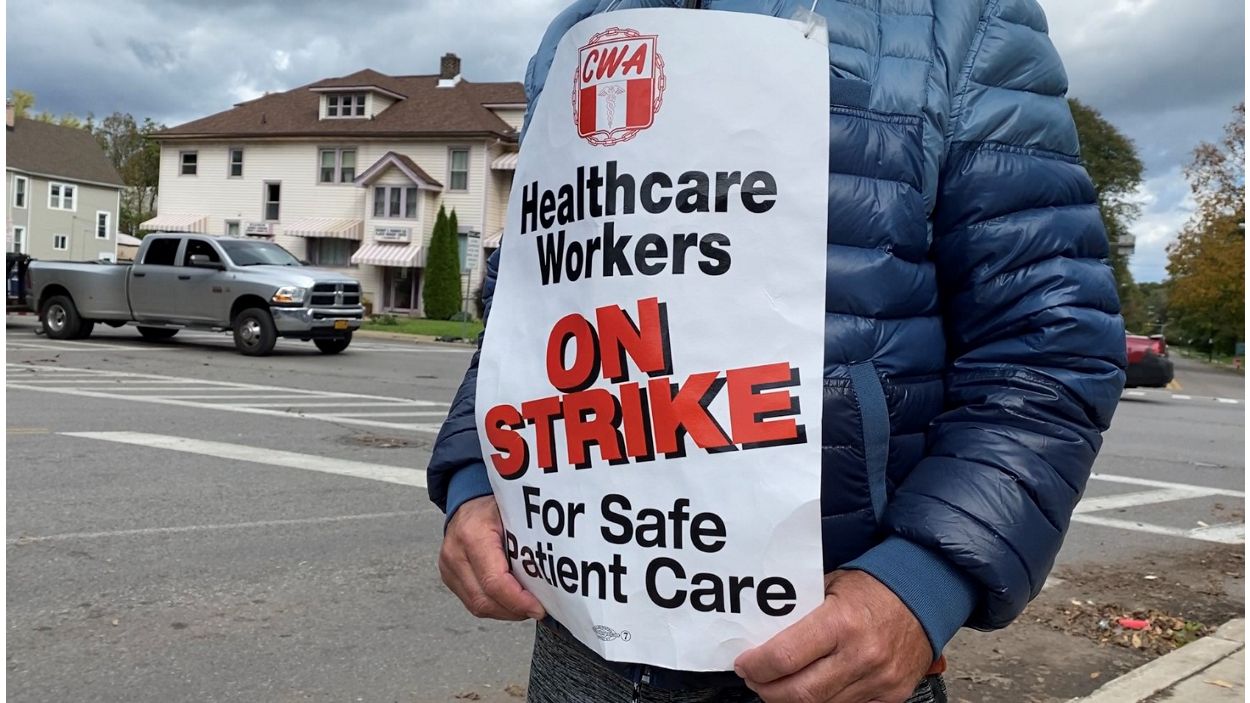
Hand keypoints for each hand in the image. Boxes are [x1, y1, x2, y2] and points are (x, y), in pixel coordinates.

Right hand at [439, 495, 545, 621]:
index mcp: (473, 535)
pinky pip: (472, 602)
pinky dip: (495, 606)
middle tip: (538, 609)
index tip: (539, 608)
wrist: (469, 503)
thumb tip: (551, 576)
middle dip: (514, 610)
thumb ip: (528, 544)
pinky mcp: (449, 577)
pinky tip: (511, 602)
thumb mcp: (516, 517)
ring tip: (527, 606)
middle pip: (484, 599)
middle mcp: (455, 553)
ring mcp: (448, 568)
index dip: (518, 601)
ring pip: (478, 606)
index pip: (494, 581)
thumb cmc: (496, 508)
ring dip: (505, 611)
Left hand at [734, 570, 931, 702]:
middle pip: (798, 693)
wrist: (924, 595)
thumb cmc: (875, 588)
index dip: (756, 666)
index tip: (745, 664)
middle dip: (767, 690)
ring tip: (779, 685)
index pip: (784, 657)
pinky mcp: (890, 696)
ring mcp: (878, 680)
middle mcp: (860, 655)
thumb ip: (800, 611)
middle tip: (756, 679)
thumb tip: (763, 632)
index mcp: (841, 622)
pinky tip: (812, 689)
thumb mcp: (830, 585)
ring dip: (791, 700)